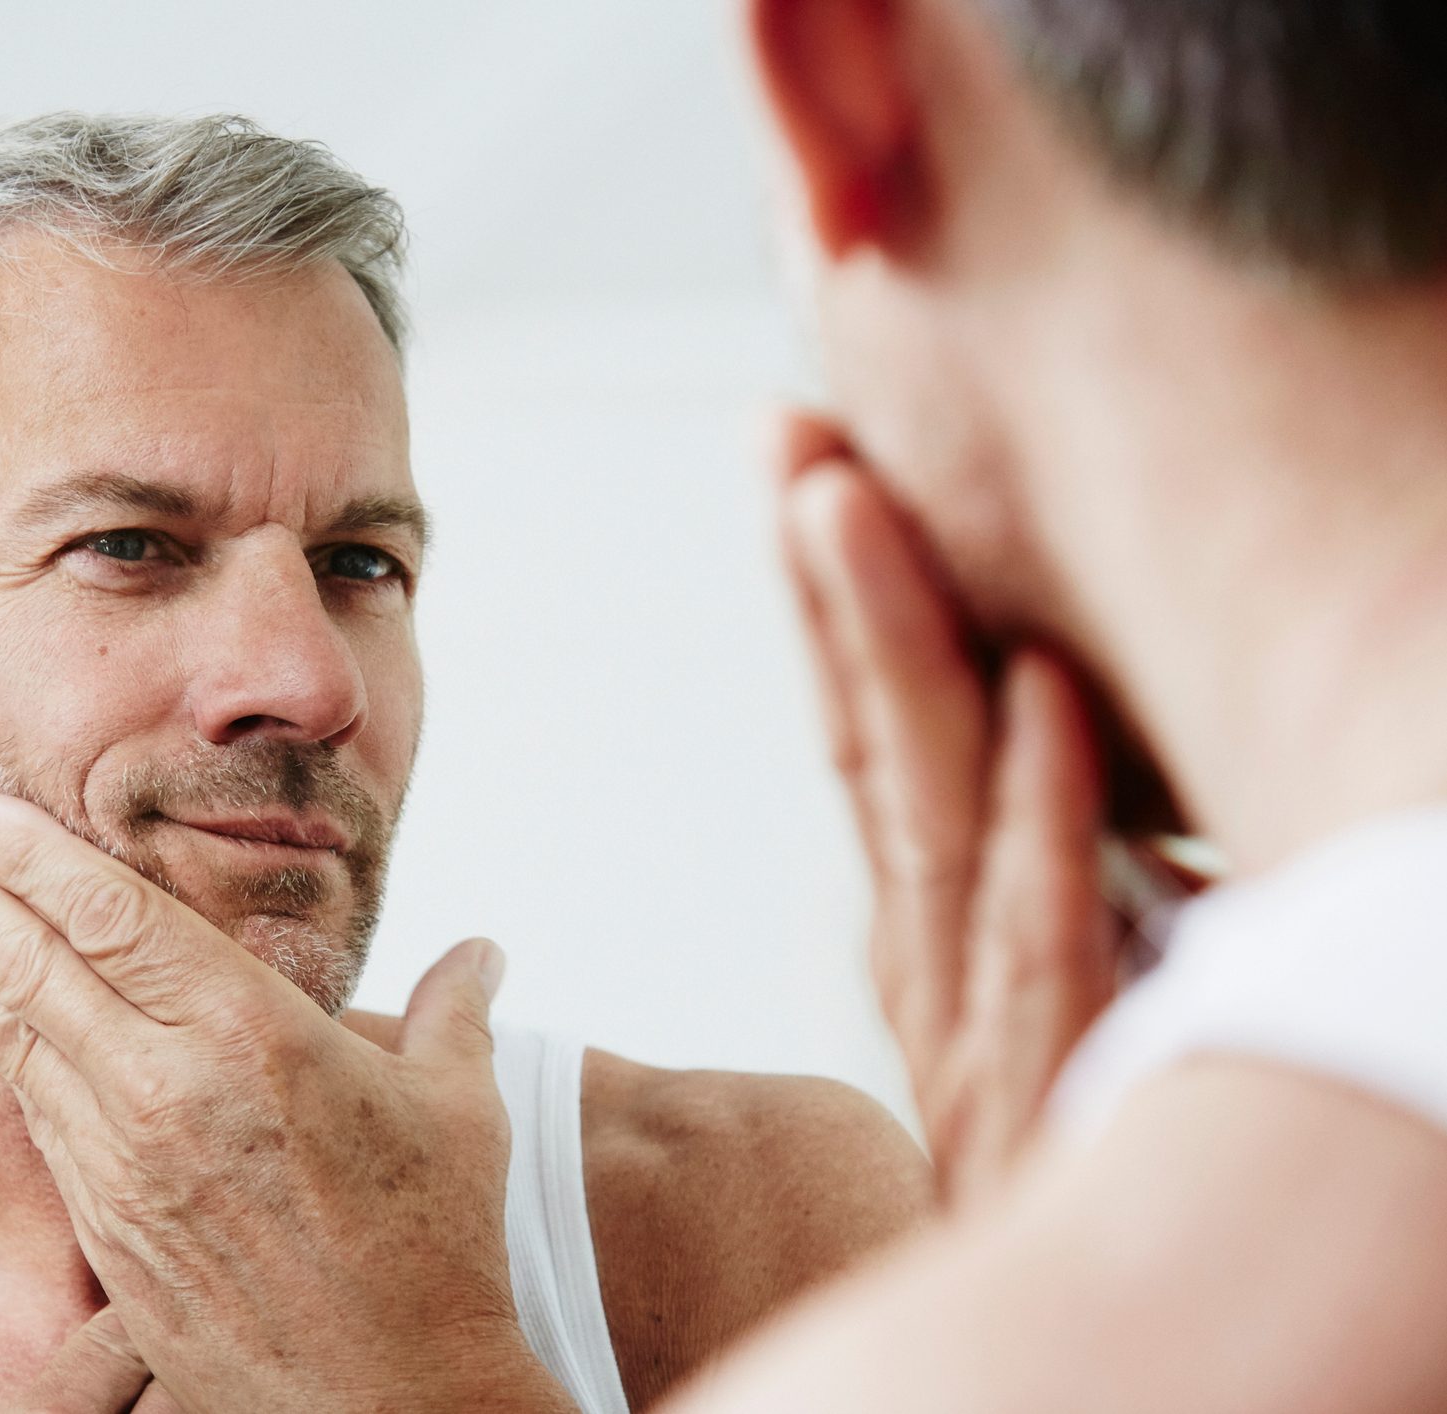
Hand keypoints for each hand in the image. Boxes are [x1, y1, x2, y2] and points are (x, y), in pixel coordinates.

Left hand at [0, 795, 574, 1413]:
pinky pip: (38, 1119)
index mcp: (253, 1036)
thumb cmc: (438, 1251)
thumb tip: (484, 951)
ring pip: (15, 1040)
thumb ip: (456, 1011)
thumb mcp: (460, 1109)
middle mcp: (170, 1091)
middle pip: (35, 966)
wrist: (397, 1403)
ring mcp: (127, 1167)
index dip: (37, 857)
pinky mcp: (111, 1231)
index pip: (117, 918)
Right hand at [775, 411, 1119, 1207]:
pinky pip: (1049, 938)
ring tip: (848, 503)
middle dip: (833, 587)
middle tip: (797, 440)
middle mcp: (938, 975)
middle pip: (873, 750)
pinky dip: (1044, 814)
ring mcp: (985, 1031)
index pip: (871, 754)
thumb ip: (1001, 929)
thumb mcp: (1009, 1050)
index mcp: (931, 957)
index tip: (811, 483)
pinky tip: (1043, 700)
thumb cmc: (1053, 1207)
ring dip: (894, 647)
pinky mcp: (1051, 1097)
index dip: (838, 617)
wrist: (1051, 1382)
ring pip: (930, 810)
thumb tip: (1017, 776)